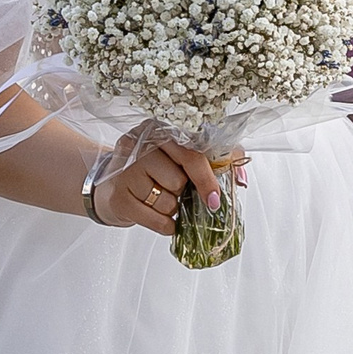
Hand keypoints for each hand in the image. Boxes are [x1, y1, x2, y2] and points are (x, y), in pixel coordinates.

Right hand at [93, 135, 232, 236]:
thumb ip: (218, 159)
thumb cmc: (155, 168)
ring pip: (167, 201)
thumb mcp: (183, 155)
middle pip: (178, 180)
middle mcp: (139, 146)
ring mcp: (125, 172)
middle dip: (183, 191)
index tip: (215, 199)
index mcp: (159, 129)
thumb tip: (240, 178)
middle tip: (174, 188)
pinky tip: (161, 217)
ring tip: (159, 197)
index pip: (191, 155)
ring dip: (172, 207)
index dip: (207, 179)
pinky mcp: (118, 198)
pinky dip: (165, 224)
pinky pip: (155, 220)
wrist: (113, 184)